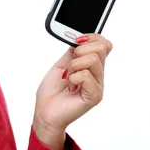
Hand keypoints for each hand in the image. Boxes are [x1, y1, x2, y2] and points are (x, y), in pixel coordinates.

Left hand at [32, 34, 112, 149]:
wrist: (45, 112)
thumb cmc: (51, 92)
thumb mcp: (61, 65)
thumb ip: (72, 52)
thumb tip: (80, 38)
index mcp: (92, 67)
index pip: (105, 44)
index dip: (92, 37)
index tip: (76, 42)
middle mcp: (98, 75)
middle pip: (101, 48)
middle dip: (79, 51)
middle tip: (70, 66)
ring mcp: (98, 86)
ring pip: (92, 59)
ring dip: (73, 66)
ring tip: (68, 78)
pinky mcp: (95, 96)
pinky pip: (86, 75)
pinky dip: (73, 77)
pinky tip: (70, 86)